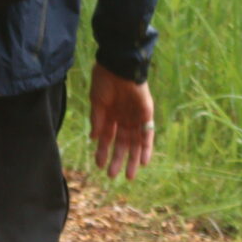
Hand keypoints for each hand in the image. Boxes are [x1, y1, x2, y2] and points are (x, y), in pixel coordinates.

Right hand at [88, 64, 153, 179]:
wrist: (118, 65)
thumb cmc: (104, 80)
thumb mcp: (97, 102)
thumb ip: (97, 120)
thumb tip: (94, 139)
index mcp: (110, 114)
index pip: (107, 138)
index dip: (103, 151)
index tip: (99, 165)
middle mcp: (123, 118)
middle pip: (122, 143)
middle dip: (117, 159)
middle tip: (112, 176)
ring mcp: (135, 116)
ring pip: (135, 142)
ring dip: (133, 159)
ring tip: (129, 175)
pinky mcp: (147, 113)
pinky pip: (148, 133)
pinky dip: (146, 147)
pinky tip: (144, 161)